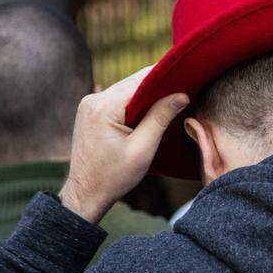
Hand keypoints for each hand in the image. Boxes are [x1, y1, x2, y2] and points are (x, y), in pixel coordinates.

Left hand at [58, 67, 187, 222]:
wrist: (85, 194)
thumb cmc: (114, 177)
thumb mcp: (143, 149)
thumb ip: (161, 118)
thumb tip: (181, 95)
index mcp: (104, 107)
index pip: (141, 81)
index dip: (165, 78)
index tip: (187, 80)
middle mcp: (93, 100)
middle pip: (132, 83)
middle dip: (157, 86)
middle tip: (182, 90)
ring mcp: (89, 105)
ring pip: (126, 90)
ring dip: (146, 96)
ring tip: (169, 101)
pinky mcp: (90, 111)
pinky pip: (117, 99)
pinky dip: (134, 103)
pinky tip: (149, 111)